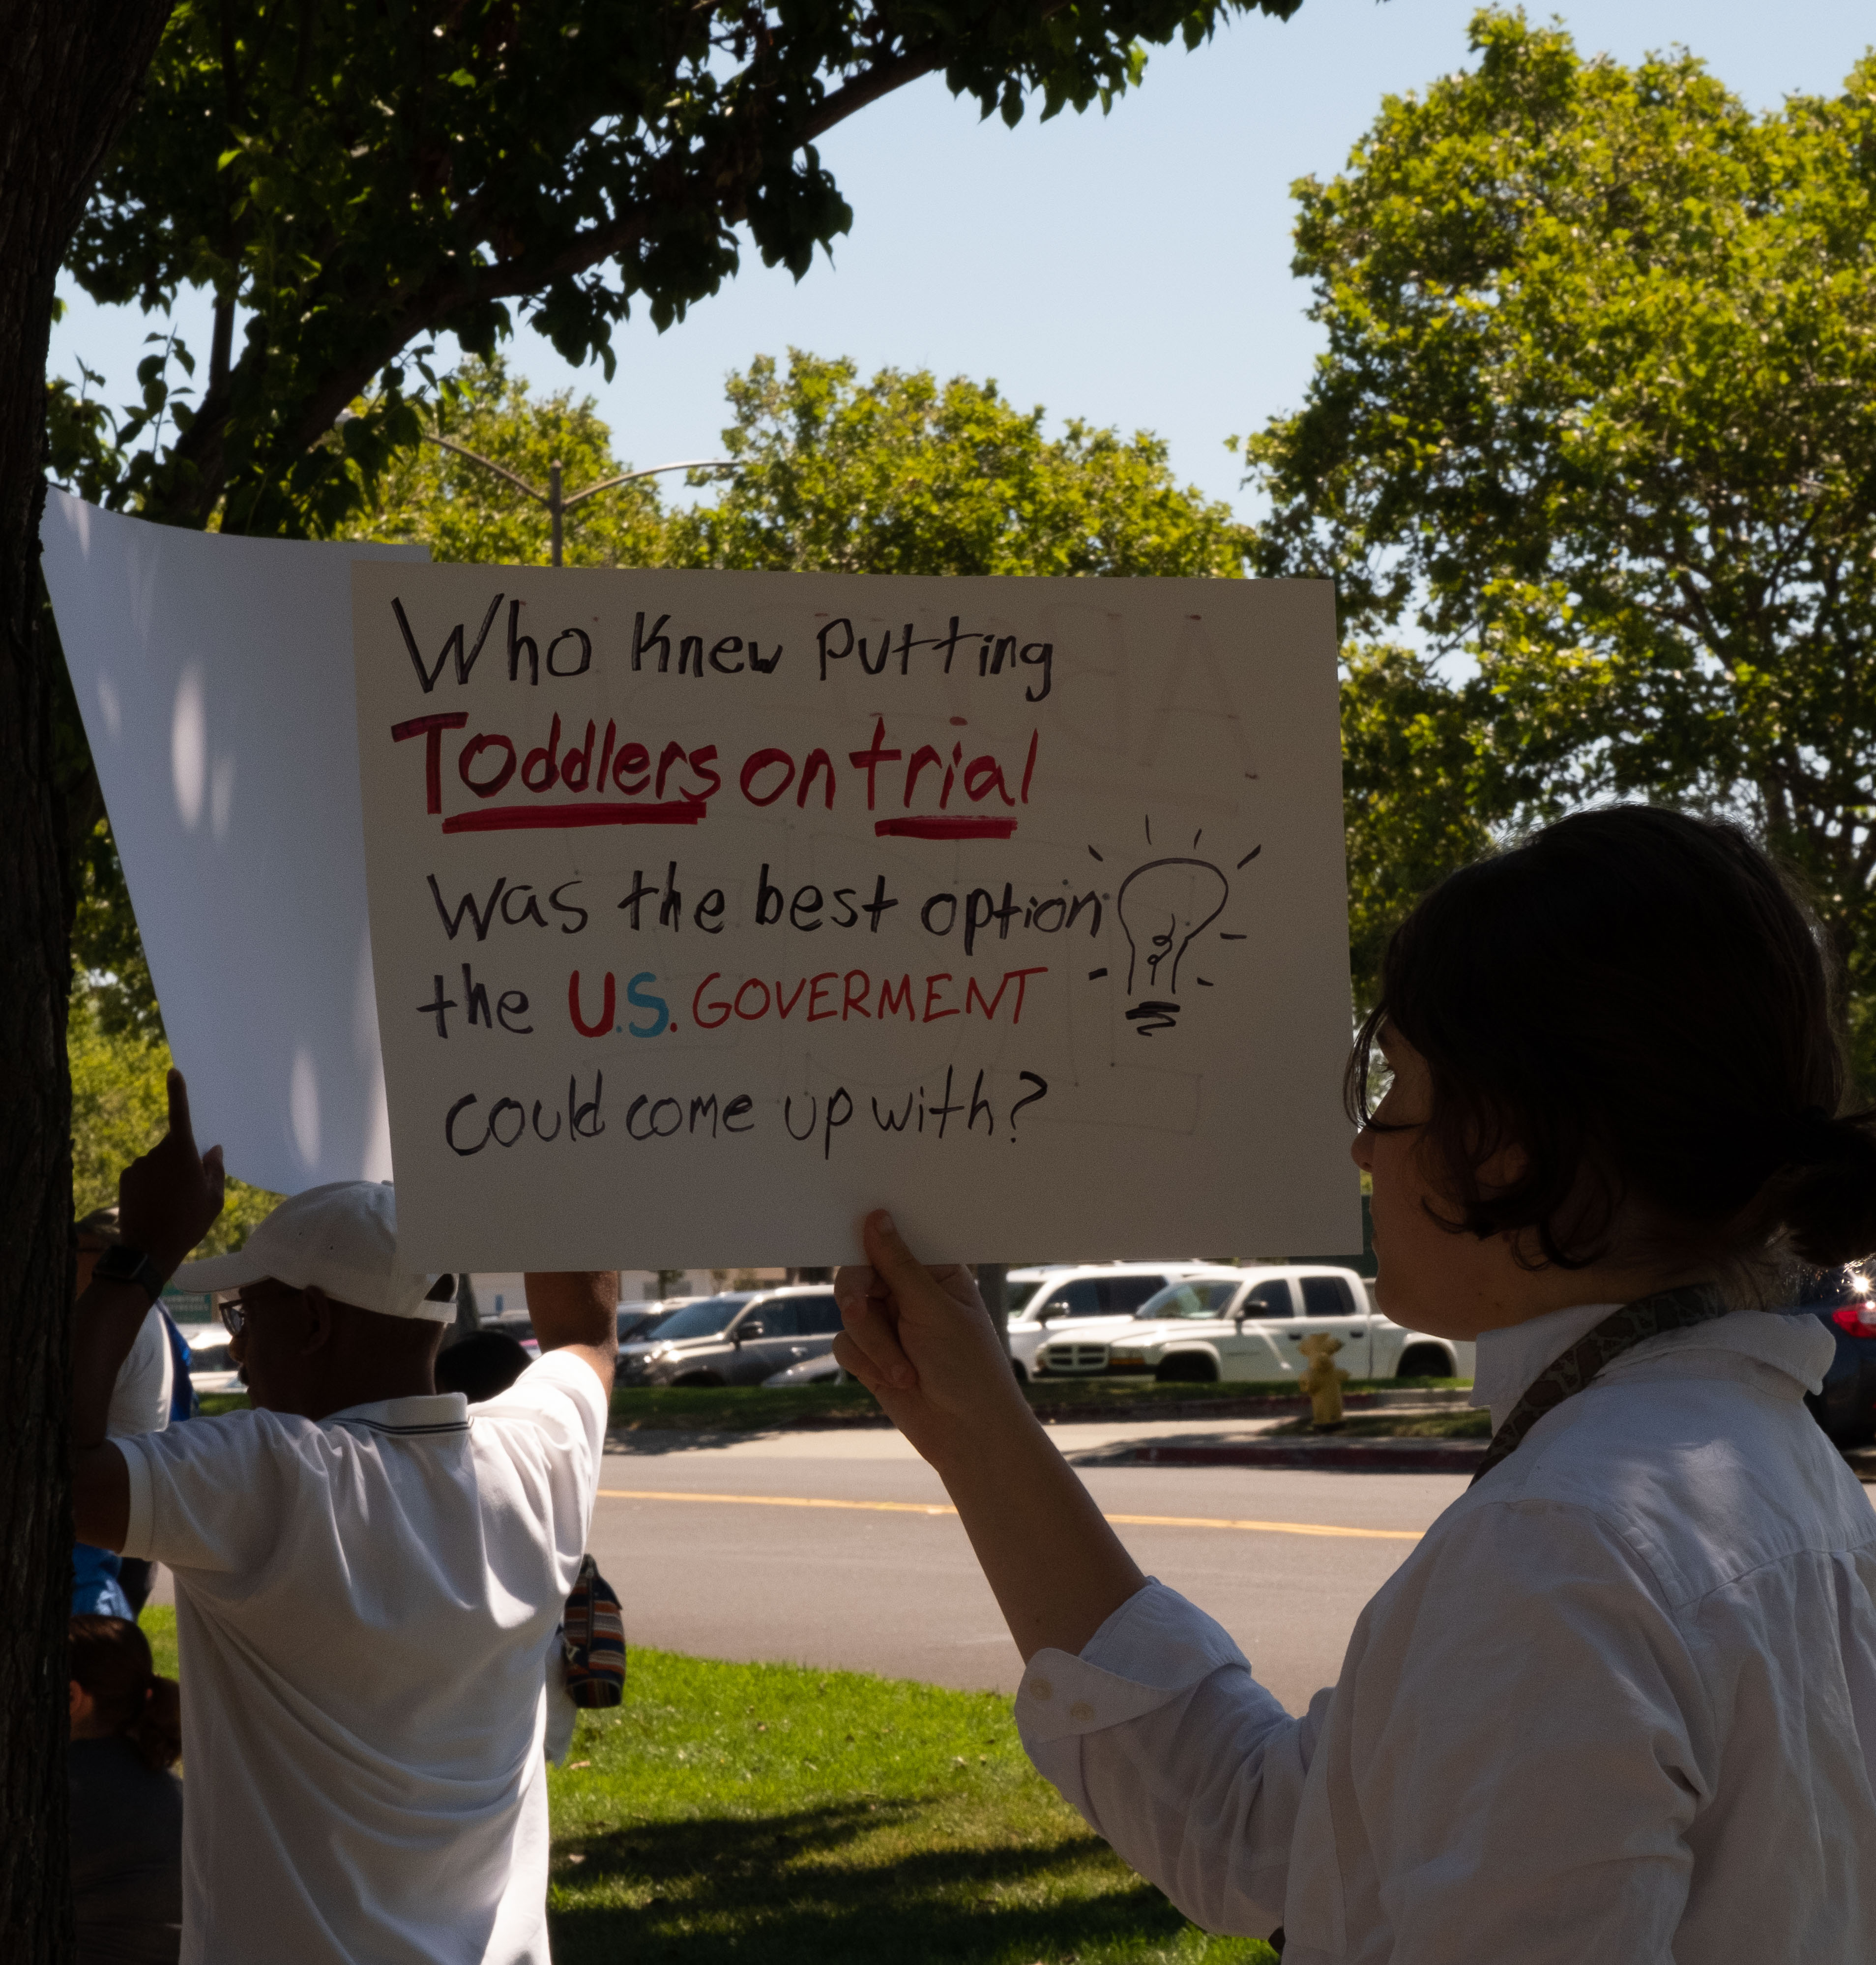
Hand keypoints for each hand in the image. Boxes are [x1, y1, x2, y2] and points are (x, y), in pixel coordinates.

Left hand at [118, 1071, 224, 1276]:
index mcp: (182, 1153)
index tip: (174, 1072)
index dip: (178, 1092)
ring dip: (165, 1173)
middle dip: (181, 1159)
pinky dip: (151, 1183)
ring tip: (172, 1202)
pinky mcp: (126, 1177)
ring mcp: (139, 1165)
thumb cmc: (189, 1222)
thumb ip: (214, 1169)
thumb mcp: (214, 1199)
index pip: (180, 1115)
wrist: (150, 1248)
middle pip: (173, 1145)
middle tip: (190, 1188)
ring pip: (158, 1161)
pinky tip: (156, 1204)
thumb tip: (212, 1150)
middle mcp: (157, 1152)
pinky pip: (143, 1173)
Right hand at [833, 1212, 1030, 1467]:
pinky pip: (845, 1344)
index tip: (850, 1234)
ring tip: (905, 1372)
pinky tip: (895, 1381)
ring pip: (849, 1312)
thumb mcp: (933, 1310)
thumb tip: (875, 1216)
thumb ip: (898, 1265)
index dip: (870, 1239)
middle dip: (860, 1299)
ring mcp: (890, 1324)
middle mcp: (910, 1293)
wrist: (966, 1435)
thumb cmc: (968, 1368)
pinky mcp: (872, 1355)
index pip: (893, 1241)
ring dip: (873, 1344)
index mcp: (936, 1272)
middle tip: (858, 1310)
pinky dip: (865, 1363)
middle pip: (860, 1275)